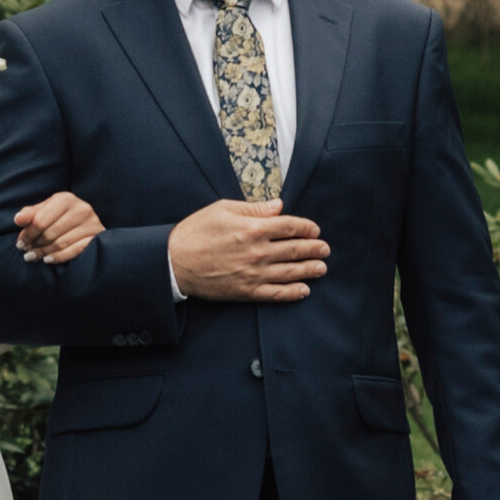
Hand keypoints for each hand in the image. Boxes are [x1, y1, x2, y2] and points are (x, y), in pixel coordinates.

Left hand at [16, 189, 103, 262]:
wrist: (86, 222)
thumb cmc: (60, 216)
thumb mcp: (45, 210)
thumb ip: (30, 214)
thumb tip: (18, 219)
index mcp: (66, 199)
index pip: (41, 220)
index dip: (28, 234)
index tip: (19, 244)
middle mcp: (81, 209)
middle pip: (50, 233)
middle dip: (35, 244)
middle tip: (26, 253)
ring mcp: (91, 224)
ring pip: (61, 243)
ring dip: (44, 252)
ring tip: (32, 257)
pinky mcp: (97, 237)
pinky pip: (76, 251)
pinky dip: (60, 257)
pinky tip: (47, 260)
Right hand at [167, 198, 329, 302]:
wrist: (174, 262)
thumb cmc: (196, 232)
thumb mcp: (222, 209)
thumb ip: (254, 208)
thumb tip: (278, 205)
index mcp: (252, 228)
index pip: (289, 226)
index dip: (306, 227)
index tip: (315, 229)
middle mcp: (257, 252)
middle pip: (295, 250)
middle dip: (314, 249)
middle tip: (325, 249)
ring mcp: (253, 274)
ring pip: (290, 273)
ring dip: (309, 270)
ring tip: (321, 268)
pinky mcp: (246, 291)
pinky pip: (275, 293)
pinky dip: (292, 293)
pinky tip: (303, 290)